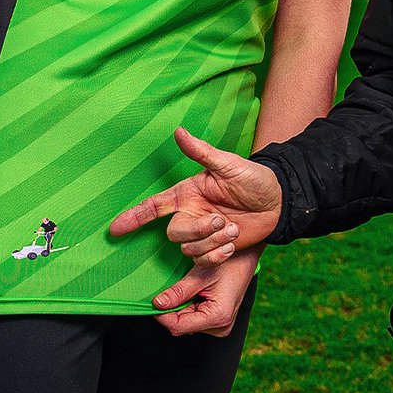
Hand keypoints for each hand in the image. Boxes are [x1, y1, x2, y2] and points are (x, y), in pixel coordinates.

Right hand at [109, 126, 282, 263]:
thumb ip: (201, 151)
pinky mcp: (214, 249)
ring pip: (189, 250)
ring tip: (232, 229)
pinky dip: (217, 255)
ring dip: (212, 242)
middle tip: (221, 220)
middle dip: (197, 230)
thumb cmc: (253, 178)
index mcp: (188, 194)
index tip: (114, 230)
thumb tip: (178, 131)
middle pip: (174, 233)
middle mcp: (191, 214)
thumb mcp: (228, 163)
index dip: (134, 217)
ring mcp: (202, 234)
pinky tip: (231, 244)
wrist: (278, 201)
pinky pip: (204, 262)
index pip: (154, 206)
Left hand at [153, 247, 261, 336]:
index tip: (153, 301)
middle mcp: (221, 327)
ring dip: (181, 307)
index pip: (179, 326)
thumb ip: (178, 292)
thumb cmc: (229, 262)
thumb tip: (157, 304)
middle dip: (172, 309)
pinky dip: (189, 306)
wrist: (247, 257)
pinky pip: (195, 318)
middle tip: (171, 288)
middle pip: (182, 326)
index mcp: (218, 317)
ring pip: (187, 323)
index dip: (162, 315)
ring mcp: (220, 326)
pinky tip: (195, 291)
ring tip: (188, 287)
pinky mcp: (218, 321)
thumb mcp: (201, 274)